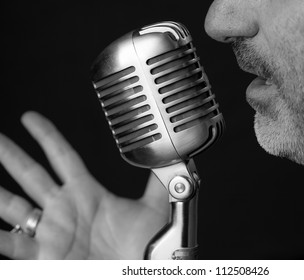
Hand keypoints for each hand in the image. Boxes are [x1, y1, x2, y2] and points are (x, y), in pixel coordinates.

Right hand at [0, 112, 167, 258]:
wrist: (138, 274)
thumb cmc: (145, 246)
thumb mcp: (152, 208)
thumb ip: (156, 182)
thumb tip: (168, 158)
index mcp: (88, 193)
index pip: (63, 157)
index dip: (47, 136)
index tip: (31, 119)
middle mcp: (65, 209)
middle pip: (30, 174)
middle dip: (10, 154)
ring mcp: (50, 233)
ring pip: (12, 206)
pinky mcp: (42, 257)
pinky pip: (9, 244)